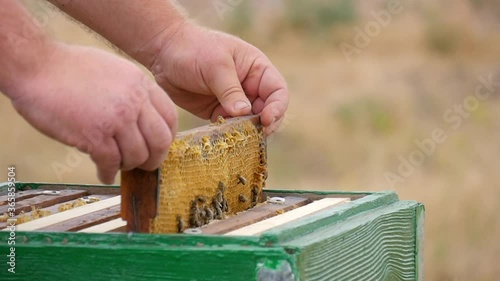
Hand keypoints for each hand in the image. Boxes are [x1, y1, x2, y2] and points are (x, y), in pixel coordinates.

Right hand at [9, 43, 176, 183]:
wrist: (37, 66)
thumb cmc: (71, 68)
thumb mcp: (116, 70)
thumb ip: (134, 92)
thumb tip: (143, 117)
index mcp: (141, 84)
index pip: (170, 117)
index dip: (168, 136)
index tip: (160, 146)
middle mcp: (134, 102)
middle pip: (160, 141)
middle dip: (155, 158)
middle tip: (146, 165)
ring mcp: (116, 119)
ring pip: (136, 155)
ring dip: (128, 165)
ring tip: (118, 165)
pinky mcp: (94, 135)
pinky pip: (110, 163)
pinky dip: (108, 173)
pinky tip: (104, 174)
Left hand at [149, 22, 288, 133]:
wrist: (164, 52)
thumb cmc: (193, 49)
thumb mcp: (215, 66)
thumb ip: (231, 90)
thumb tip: (245, 114)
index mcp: (256, 69)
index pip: (277, 91)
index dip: (277, 107)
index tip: (266, 120)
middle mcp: (249, 86)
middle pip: (267, 110)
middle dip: (264, 124)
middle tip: (255, 136)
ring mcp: (234, 100)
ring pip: (249, 122)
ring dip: (247, 132)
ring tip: (238, 139)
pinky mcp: (218, 111)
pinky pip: (230, 127)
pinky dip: (230, 135)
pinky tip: (224, 139)